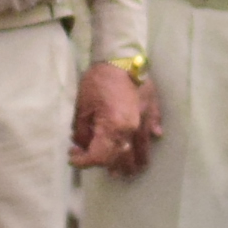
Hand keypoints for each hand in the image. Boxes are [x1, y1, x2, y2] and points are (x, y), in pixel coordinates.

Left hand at [72, 60, 159, 174]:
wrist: (119, 57)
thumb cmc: (97, 81)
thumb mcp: (81, 108)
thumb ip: (82, 132)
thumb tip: (82, 144)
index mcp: (114, 128)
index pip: (100, 157)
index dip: (84, 162)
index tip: (73, 158)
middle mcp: (132, 129)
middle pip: (123, 158)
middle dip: (110, 166)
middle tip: (99, 167)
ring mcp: (145, 120)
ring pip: (143, 149)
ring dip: (134, 161)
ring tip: (128, 170)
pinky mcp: (152, 109)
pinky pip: (154, 128)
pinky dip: (151, 138)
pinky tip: (152, 139)